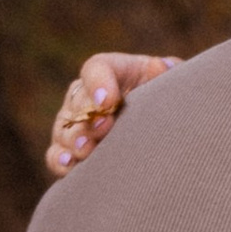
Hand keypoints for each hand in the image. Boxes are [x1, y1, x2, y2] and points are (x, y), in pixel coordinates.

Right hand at [46, 50, 176, 175]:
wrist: (167, 131)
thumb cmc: (170, 102)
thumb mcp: (173, 84)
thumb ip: (168, 76)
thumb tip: (163, 68)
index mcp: (114, 73)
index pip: (97, 68)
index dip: (98, 82)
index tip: (108, 101)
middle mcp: (88, 96)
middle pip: (77, 100)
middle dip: (88, 114)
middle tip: (104, 126)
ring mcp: (77, 125)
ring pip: (65, 128)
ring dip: (74, 138)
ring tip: (85, 149)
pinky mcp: (72, 151)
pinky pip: (57, 155)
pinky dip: (60, 159)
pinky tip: (69, 163)